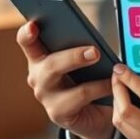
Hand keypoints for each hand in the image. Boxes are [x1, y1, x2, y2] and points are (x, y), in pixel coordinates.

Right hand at [16, 20, 114, 138]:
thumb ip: (80, 46)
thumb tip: (93, 42)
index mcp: (40, 57)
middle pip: (49, 63)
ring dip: (88, 73)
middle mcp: (37, 76)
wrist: (94, 113)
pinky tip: (112, 84)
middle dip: (73, 56)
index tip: (33, 25)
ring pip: (63, 81)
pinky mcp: (57, 113)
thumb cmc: (85, 79)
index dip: (27, 33)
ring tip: (110, 68)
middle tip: (95, 52)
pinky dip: (99, 88)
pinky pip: (80, 96)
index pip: (27, 42)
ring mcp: (45, 96)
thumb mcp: (81, 60)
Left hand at [111, 57, 139, 138]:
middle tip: (117, 78)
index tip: (122, 69)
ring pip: (124, 127)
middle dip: (116, 92)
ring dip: (117, 108)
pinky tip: (131, 113)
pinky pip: (132, 137)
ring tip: (120, 93)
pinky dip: (126, 123)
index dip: (130, 80)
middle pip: (125, 112)